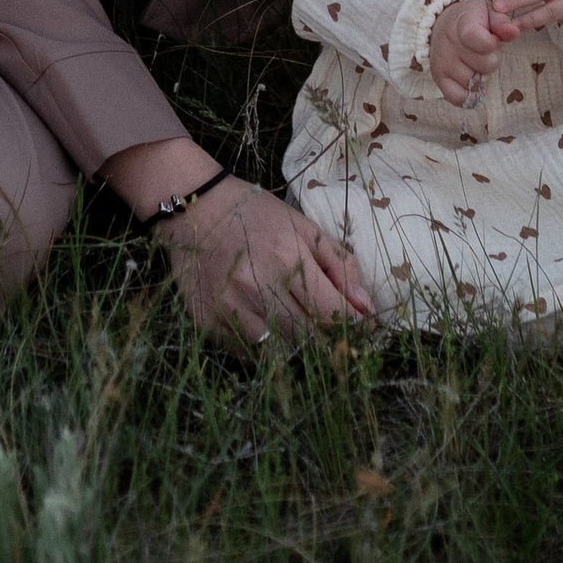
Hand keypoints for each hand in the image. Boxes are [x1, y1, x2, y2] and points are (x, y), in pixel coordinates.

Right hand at [160, 177, 374, 345]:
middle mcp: (258, 287)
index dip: (355, 326)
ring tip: (296, 326)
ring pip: (278, 352)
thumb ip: (340, 265)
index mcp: (288, 259)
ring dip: (295, 345)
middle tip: (332, 331)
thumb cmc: (258, 216)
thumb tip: (365, 307)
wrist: (197, 209)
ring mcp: (230, 308)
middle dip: (328, 339)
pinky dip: (262, 347)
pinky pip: (247, 353)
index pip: (333, 313)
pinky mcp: (208, 323)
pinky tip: (265, 325)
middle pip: (308, 338)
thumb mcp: (306, 228)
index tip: (363, 328)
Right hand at [428, 0, 503, 104]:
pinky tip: (472, 81)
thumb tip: (513, 33)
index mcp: (463, 24)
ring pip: (475, 83)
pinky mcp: (438, 78)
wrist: (443, 23)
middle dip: (492, 59)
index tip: (492, 38)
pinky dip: (470, 94)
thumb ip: (502, 23)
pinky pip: (459, 98)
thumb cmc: (472, 20)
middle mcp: (448, 44)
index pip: (482, 42)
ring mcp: (441, 63)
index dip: (493, 44)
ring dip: (481, 76)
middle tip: (485, 51)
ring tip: (475, 62)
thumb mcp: (489, 13)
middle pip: (486, 65)